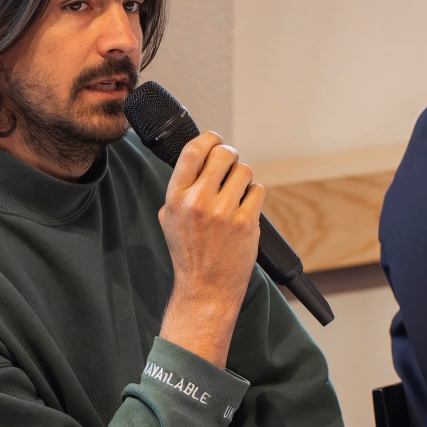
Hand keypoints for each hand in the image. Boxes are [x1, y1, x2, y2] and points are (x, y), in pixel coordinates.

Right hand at [157, 131, 264, 367]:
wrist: (205, 288)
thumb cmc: (188, 253)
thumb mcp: (169, 218)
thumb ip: (181, 188)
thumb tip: (200, 158)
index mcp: (175, 197)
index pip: (193, 150)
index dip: (209, 138)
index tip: (216, 140)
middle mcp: (197, 201)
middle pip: (223, 154)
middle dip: (230, 156)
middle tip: (230, 166)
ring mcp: (223, 212)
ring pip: (244, 171)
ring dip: (243, 178)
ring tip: (236, 194)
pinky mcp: (245, 222)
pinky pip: (257, 191)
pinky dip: (254, 197)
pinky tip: (245, 210)